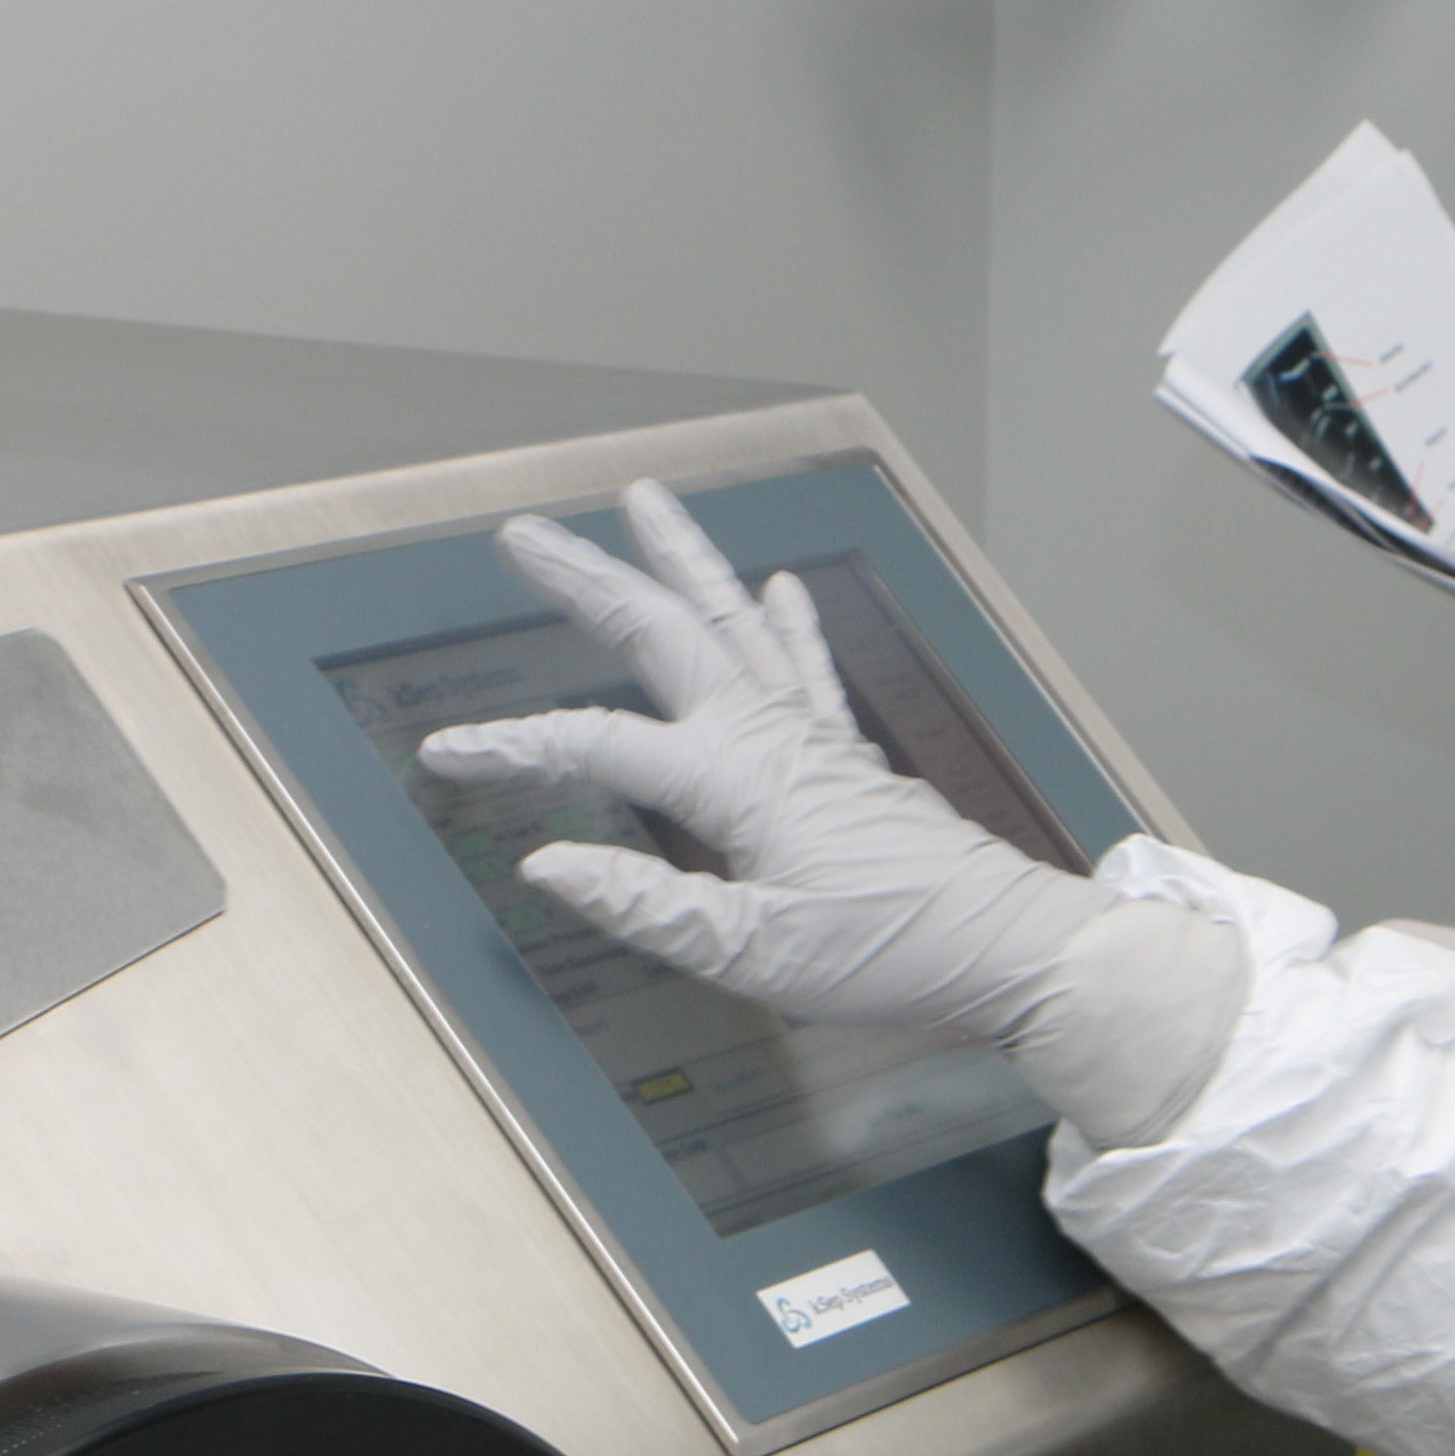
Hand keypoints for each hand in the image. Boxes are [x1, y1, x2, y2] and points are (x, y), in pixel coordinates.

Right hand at [418, 480, 1244, 1137]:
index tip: (447, 752)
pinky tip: (776, 586)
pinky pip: (806, 670)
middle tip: (526, 534)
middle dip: (590, 580)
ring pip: (731, 626)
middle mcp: (768, 737)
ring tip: (645, 499)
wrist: (1007, 948)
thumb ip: (645, 907)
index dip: (516, 747)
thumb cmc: (886, 956)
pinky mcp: (848, 759)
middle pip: (662, 635)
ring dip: (683, 561)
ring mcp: (812, 738)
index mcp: (733, 780)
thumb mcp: (752, 955)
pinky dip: (787, 624)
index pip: (598, 748)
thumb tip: (546, 865)